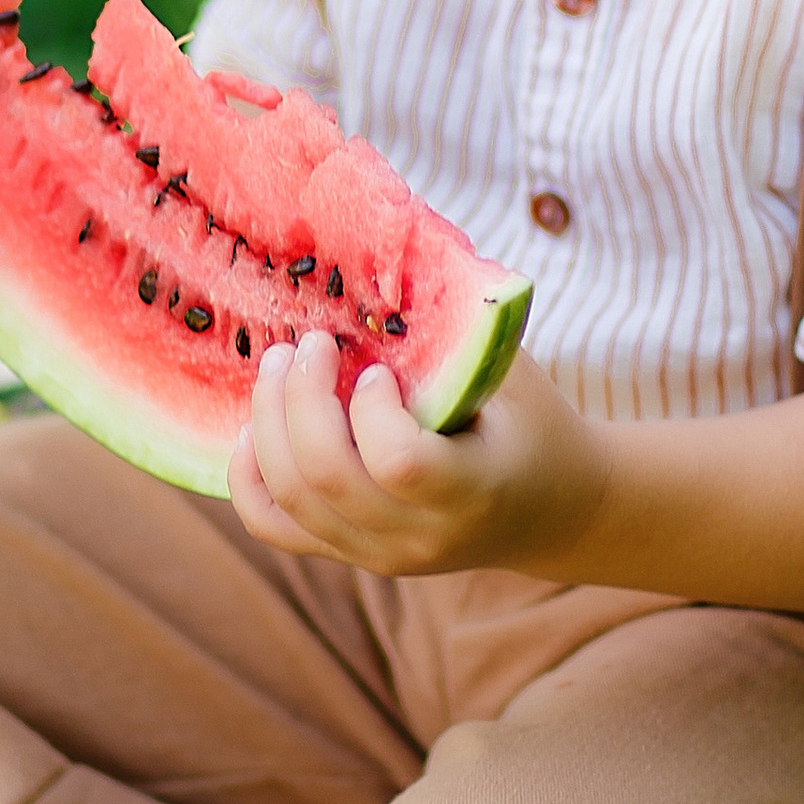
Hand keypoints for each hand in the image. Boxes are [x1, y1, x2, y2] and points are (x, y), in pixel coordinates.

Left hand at [228, 336, 608, 576]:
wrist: (554, 509)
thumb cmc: (531, 421)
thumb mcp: (509, 373)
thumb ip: (454, 331)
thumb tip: (392, 248)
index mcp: (472, 490)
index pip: (398, 463)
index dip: (371, 409)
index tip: (377, 369)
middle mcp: (421, 537)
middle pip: (325, 478)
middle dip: (299, 398)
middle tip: (305, 344)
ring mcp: (380, 555)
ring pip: (291, 501)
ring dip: (268, 423)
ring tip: (277, 367)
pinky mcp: (349, 553)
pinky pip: (273, 525)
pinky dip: (249, 476)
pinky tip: (255, 428)